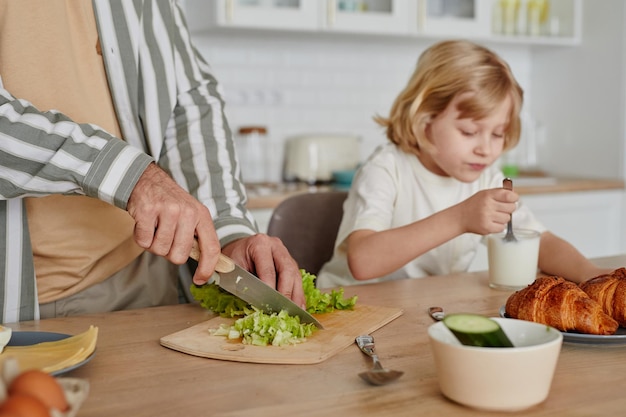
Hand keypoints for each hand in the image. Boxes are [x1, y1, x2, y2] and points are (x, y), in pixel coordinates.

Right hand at [126, 163, 220, 282]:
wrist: (145, 179)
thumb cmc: (169, 202)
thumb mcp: (190, 213)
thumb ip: (196, 236)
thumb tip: (207, 265)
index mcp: (202, 215)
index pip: (211, 247)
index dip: (207, 267)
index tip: (200, 279)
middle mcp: (188, 212)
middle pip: (180, 255)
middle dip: (169, 252)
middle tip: (165, 236)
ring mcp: (168, 211)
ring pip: (160, 250)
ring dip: (154, 244)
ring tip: (155, 227)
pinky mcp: (147, 211)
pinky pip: (143, 242)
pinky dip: (141, 237)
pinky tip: (144, 223)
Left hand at [222, 235, 305, 308]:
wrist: (240, 248)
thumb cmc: (236, 257)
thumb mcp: (233, 267)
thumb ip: (242, 281)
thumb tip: (254, 301)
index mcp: (260, 244)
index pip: (268, 269)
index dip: (270, 287)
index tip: (269, 303)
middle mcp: (276, 247)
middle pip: (287, 270)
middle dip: (286, 292)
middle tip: (284, 309)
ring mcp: (285, 254)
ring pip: (296, 275)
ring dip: (296, 295)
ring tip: (295, 311)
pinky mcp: (291, 263)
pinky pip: (297, 279)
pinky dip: (298, 294)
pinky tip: (298, 306)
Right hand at [457, 188, 517, 234]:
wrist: (460, 217)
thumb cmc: (474, 205)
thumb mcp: (484, 194)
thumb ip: (499, 192)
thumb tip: (515, 195)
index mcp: (487, 195)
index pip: (509, 196)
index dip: (514, 198)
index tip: (513, 199)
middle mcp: (487, 205)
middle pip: (511, 208)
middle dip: (509, 208)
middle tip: (501, 209)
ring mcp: (487, 217)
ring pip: (507, 218)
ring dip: (503, 218)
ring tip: (493, 216)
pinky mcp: (487, 228)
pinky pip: (502, 227)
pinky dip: (499, 226)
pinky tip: (491, 222)